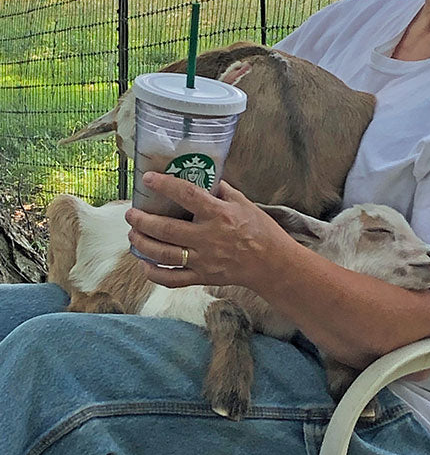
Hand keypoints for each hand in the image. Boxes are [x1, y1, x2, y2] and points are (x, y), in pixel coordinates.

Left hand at [125, 172, 289, 288]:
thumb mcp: (244, 203)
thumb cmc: (260, 230)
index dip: (165, 185)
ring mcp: (204, 260)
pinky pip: (173, 279)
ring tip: (133, 234)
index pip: (187, 195)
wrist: (272, 263)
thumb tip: (202, 176)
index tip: (148, 179)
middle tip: (131, 214)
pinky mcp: (203, 277)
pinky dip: (155, 274)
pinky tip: (144, 265)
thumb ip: (221, 190)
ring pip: (164, 254)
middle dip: (143, 220)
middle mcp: (209, 237)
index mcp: (219, 214)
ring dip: (142, 244)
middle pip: (166, 229)